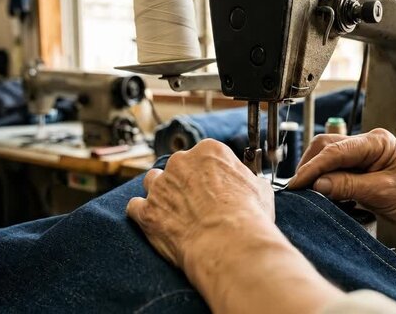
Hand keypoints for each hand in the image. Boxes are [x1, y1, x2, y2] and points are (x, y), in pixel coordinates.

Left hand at [126, 139, 274, 267]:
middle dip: (184, 182)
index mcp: (209, 151)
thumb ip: (247, 180)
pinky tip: (155, 223)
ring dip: (161, 194)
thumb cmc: (248, 216)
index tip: (214, 188)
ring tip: (175, 212)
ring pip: (153, 182)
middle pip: (177, 167)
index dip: (209, 174)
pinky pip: (135, 207)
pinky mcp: (146, 211)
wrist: (229, 243)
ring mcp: (160, 186)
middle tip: (197, 203)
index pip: (204, 155)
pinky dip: (143, 214)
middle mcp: (181, 163)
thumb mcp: (260, 189)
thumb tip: (251, 184)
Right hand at [288, 129, 395, 230]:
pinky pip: (332, 170)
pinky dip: (322, 181)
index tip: (298, 183)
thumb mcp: (382, 193)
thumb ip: (348, 186)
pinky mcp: (357, 169)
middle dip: (310, 166)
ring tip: (306, 192)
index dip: (313, 167)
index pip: (335, 151)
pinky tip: (320, 194)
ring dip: (314, 174)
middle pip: (326, 147)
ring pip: (326, 158)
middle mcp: (366, 144)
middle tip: (298, 189)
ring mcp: (361, 155)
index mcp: (376, 142)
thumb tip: (317, 184)